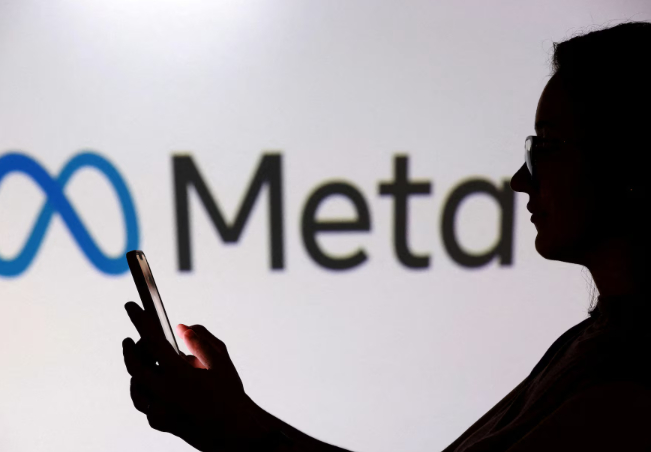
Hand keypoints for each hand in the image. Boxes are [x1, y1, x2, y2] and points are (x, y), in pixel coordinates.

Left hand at [122, 302, 266, 451]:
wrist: (236, 434)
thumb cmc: (231, 395)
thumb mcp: (221, 361)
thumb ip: (200, 340)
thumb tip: (180, 327)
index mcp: (180, 375)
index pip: (152, 340)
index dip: (140, 320)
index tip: (130, 306)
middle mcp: (165, 394)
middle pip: (135, 365)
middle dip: (131, 347)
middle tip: (133, 337)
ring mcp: (160, 412)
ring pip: (135, 386)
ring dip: (135, 369)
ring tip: (141, 357)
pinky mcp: (160, 424)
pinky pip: (143, 404)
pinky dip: (143, 390)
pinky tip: (149, 382)